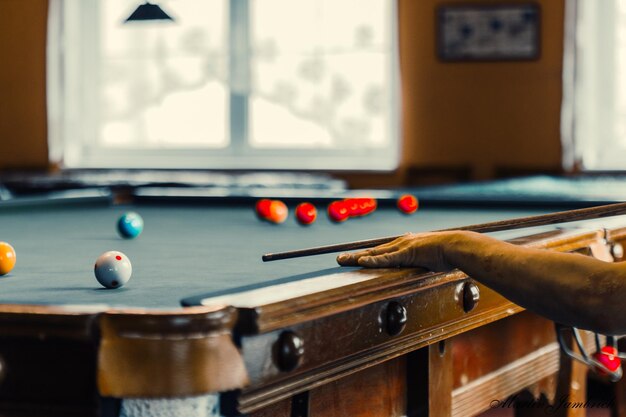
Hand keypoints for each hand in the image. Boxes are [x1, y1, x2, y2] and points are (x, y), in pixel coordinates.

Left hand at [336, 231, 462, 271]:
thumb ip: (423, 261)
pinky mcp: (406, 253)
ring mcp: (402, 247)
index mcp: (405, 245)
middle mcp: (400, 244)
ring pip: (375, 254)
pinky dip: (374, 260)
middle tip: (339, 259)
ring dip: (357, 258)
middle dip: (355, 256)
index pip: (382, 252)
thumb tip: (423, 265)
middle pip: (373, 251)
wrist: (457, 246)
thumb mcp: (431, 257)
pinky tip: (361, 262)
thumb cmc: (448, 253)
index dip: (367, 256)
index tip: (355, 259)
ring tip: (342, 261)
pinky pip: (386, 259)